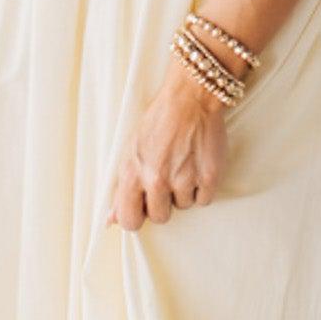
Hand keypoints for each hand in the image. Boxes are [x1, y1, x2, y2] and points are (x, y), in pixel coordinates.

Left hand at [106, 61, 233, 230]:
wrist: (190, 99)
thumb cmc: (159, 121)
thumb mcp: (130, 151)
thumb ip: (122, 188)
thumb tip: (111, 220)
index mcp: (132, 173)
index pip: (130, 220)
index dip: (137, 216)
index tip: (143, 207)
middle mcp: (156, 179)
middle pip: (160, 217)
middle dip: (164, 202)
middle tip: (167, 178)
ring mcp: (184, 179)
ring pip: (184, 206)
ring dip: (185, 191)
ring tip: (184, 165)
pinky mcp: (208, 177)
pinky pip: (204, 199)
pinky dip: (203, 187)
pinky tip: (198, 166)